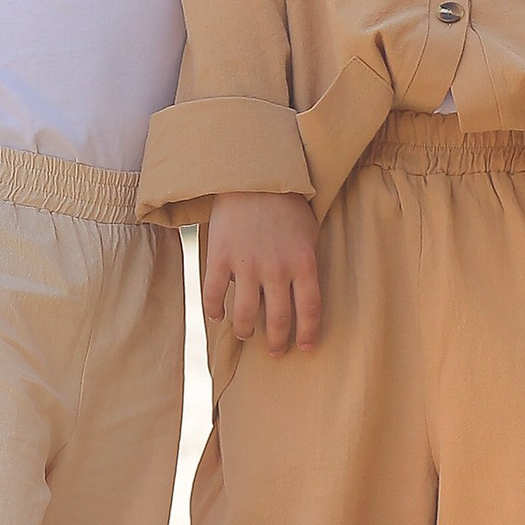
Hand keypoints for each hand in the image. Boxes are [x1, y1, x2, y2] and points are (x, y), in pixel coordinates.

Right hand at [204, 192, 322, 354]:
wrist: (252, 174)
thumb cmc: (285, 203)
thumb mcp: (309, 231)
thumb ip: (305, 263)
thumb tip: (301, 293)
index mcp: (304, 262)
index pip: (309, 310)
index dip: (308, 334)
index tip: (305, 348)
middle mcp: (277, 269)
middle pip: (279, 319)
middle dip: (277, 341)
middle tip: (275, 350)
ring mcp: (247, 264)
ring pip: (245, 315)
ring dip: (245, 331)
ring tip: (245, 334)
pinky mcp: (221, 257)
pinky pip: (214, 295)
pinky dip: (214, 310)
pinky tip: (217, 316)